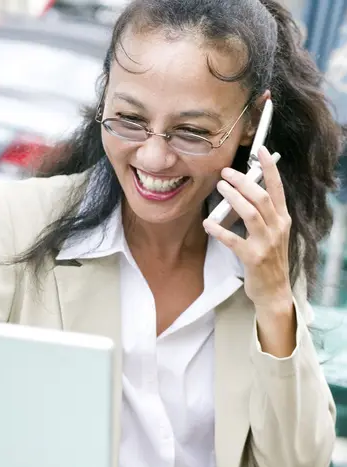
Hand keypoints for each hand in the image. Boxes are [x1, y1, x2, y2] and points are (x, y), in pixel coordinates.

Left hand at [203, 146, 292, 311]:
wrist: (275, 290)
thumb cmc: (270, 260)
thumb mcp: (274, 234)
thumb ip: (265, 214)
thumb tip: (244, 191)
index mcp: (283, 219)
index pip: (277, 189)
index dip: (269, 168)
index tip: (260, 151)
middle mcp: (278, 228)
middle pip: (261, 197)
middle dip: (243, 182)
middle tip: (226, 172)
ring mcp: (266, 244)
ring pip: (251, 214)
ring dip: (233, 198)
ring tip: (220, 188)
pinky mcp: (253, 258)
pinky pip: (233, 240)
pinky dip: (219, 230)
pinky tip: (207, 223)